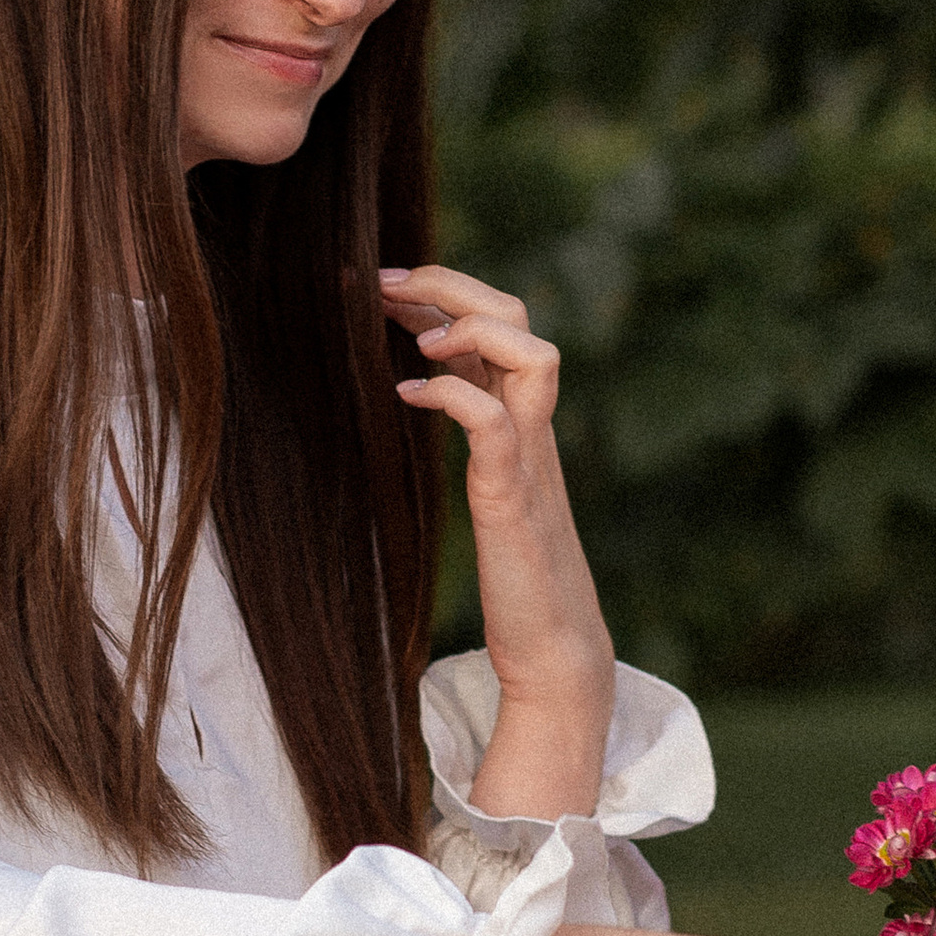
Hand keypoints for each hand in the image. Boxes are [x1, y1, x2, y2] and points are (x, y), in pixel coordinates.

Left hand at [381, 262, 613, 817]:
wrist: (554, 651)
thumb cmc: (515, 577)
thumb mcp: (489, 487)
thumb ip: (472, 439)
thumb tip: (420, 396)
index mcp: (524, 422)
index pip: (499, 322)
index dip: (444, 290)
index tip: (382, 284)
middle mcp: (533, 429)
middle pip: (516, 315)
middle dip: (448, 284)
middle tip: (381, 284)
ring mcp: (529, 461)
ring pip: (530, 353)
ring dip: (468, 329)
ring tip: (414, 341)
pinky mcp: (513, 500)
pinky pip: (494, 423)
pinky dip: (451, 395)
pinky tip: (406, 397)